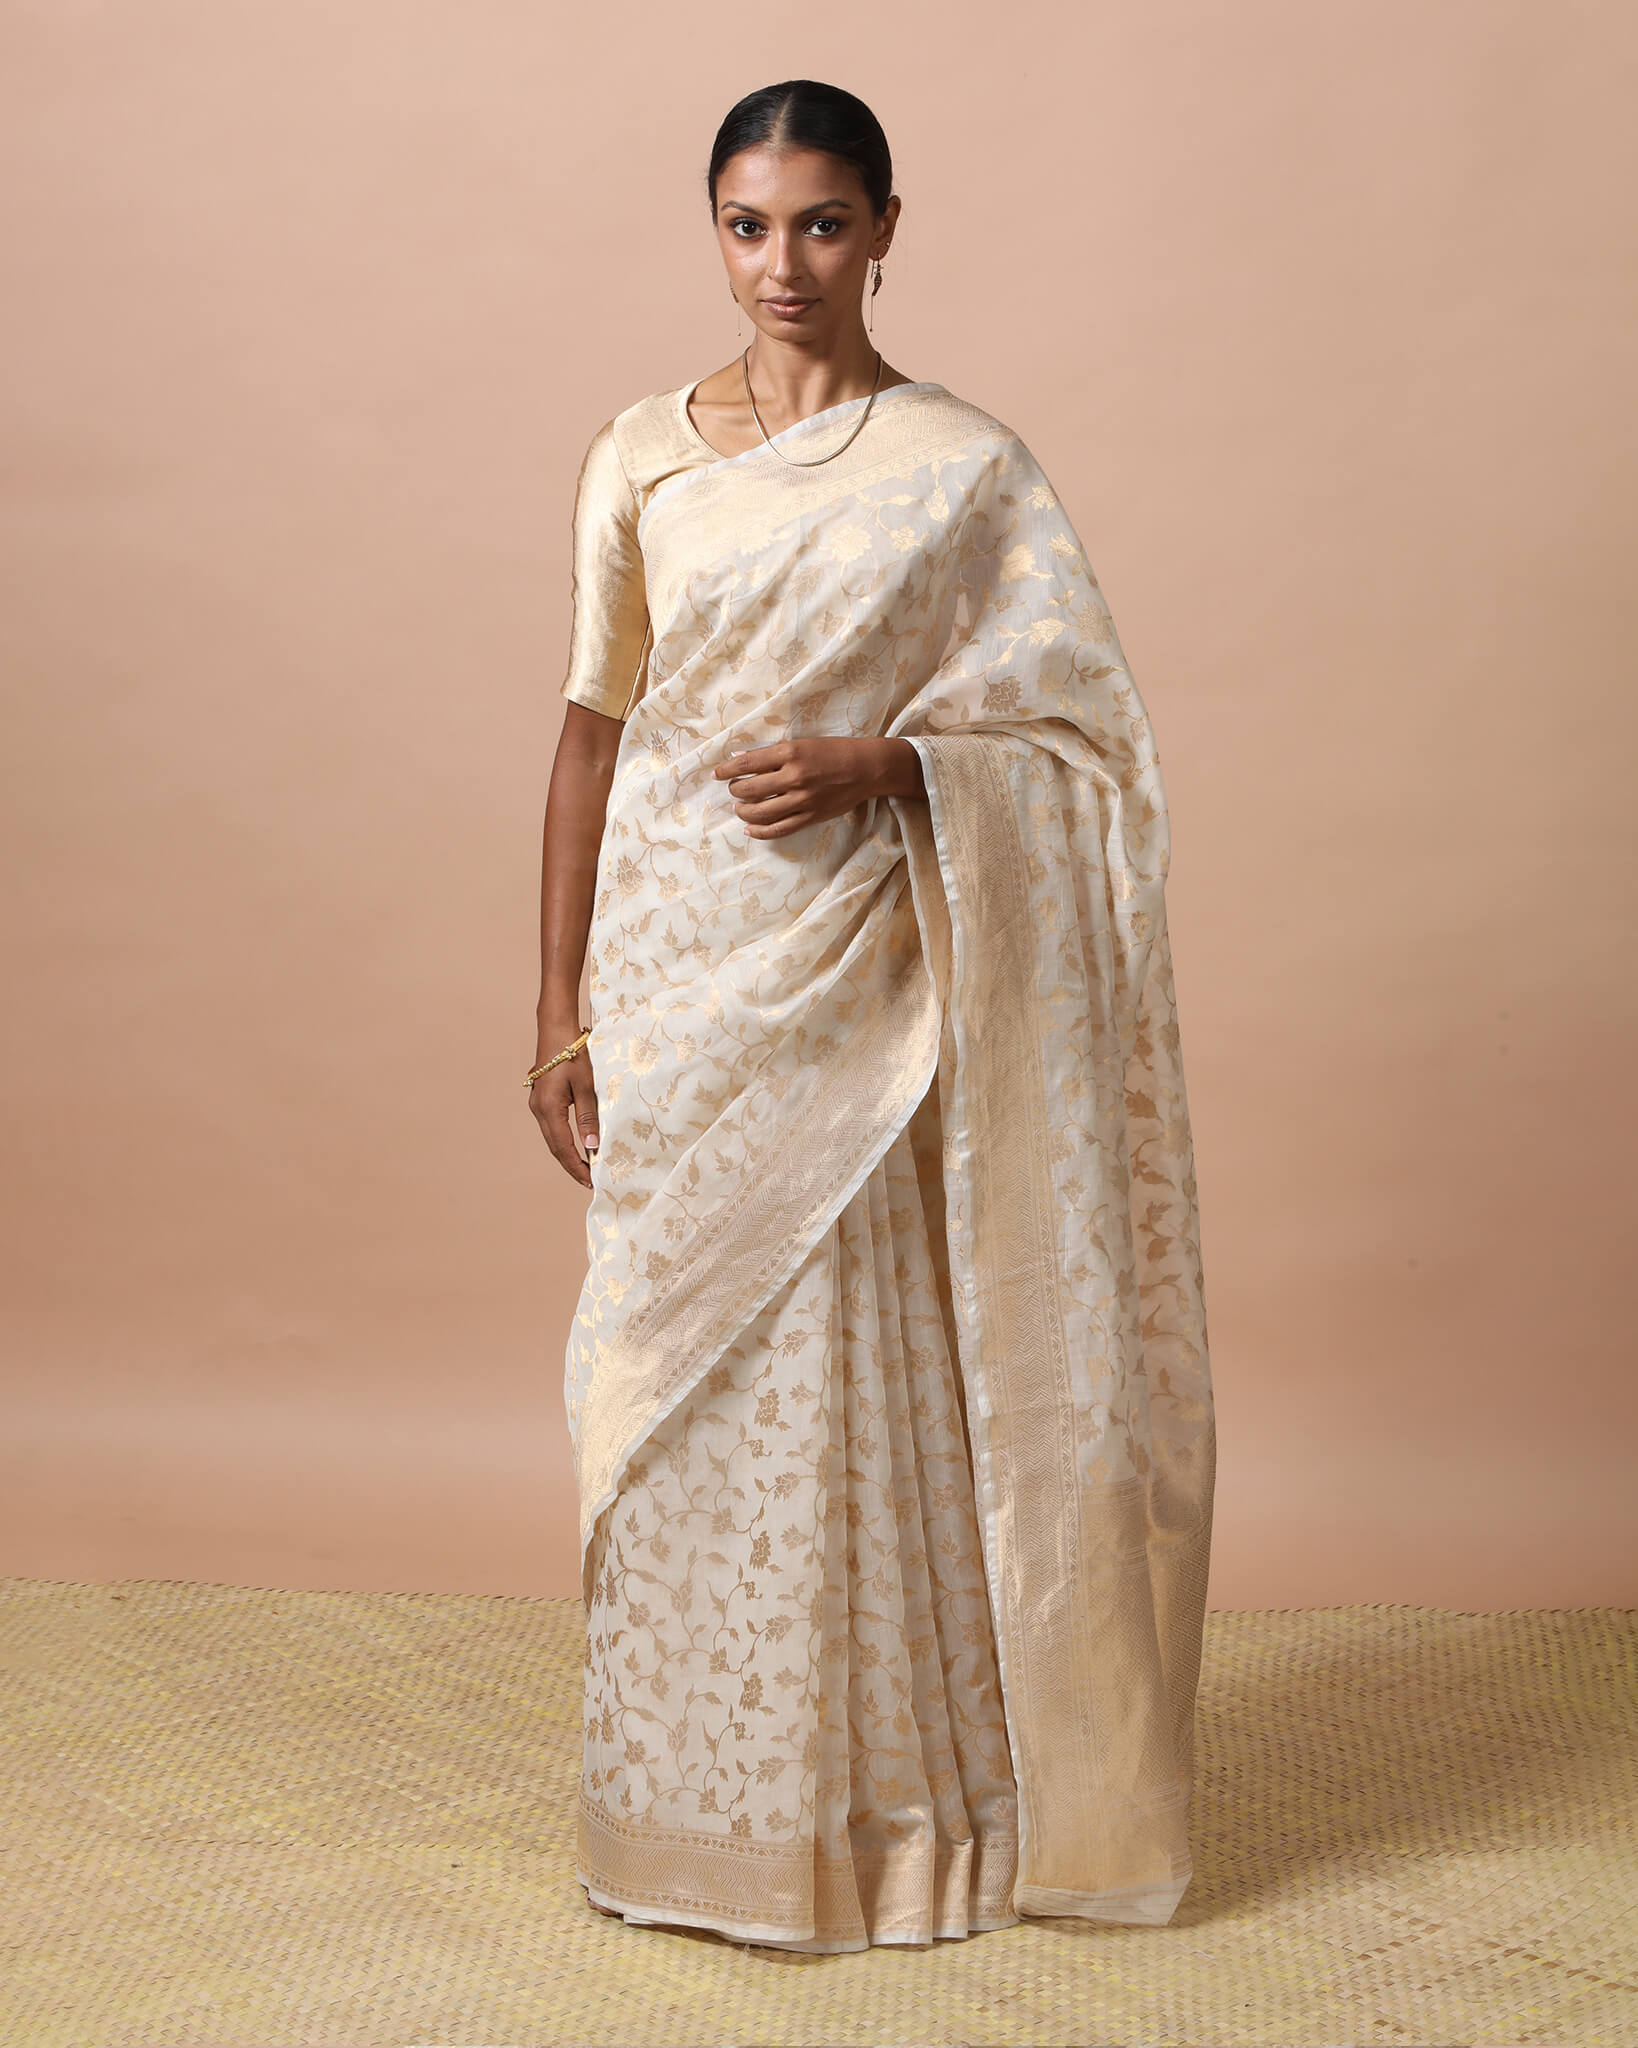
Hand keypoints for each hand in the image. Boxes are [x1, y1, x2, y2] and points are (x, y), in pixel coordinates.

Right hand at [530, 1025, 598, 1189]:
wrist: (556, 1029)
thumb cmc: (574, 1053)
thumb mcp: (587, 1085)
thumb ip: (589, 1117)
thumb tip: (592, 1147)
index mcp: (549, 1108)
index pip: (563, 1147)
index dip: (577, 1166)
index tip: (591, 1181)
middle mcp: (539, 1109)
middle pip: (554, 1147)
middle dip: (572, 1165)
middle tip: (590, 1180)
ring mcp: (537, 1103)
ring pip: (552, 1138)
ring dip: (567, 1153)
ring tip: (585, 1166)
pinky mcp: (541, 1098)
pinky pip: (552, 1126)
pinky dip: (564, 1139)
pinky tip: (576, 1143)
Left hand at [713, 736, 921, 838]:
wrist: (865, 768)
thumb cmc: (832, 751)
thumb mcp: (801, 743)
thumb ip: (770, 754)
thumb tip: (739, 758)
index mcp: (790, 753)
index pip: (747, 764)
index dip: (726, 770)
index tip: (716, 773)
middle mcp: (794, 777)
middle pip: (749, 789)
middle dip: (735, 790)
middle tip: (733, 789)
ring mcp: (802, 800)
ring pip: (760, 812)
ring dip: (743, 811)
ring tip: (740, 807)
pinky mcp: (810, 817)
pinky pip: (779, 829)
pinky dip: (760, 831)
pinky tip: (750, 829)